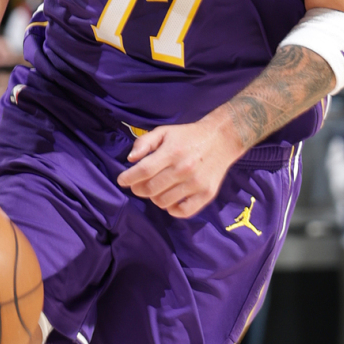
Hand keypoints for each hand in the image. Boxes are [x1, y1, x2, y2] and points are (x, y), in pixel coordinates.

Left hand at [118, 117, 238, 218]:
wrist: (221, 139)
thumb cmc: (188, 136)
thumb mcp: (164, 131)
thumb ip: (144, 142)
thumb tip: (130, 159)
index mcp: (172, 152)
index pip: (143, 170)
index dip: (129, 178)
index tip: (122, 180)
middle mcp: (184, 169)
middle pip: (151, 189)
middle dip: (138, 189)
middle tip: (137, 185)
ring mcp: (196, 184)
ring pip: (163, 202)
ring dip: (154, 198)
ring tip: (156, 189)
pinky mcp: (206, 194)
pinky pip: (183, 212)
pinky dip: (172, 209)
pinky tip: (170, 200)